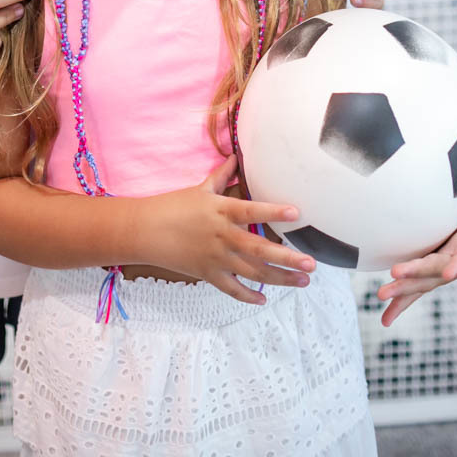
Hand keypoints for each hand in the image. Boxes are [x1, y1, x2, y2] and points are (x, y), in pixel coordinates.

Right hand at [140, 156, 316, 302]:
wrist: (145, 231)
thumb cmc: (173, 205)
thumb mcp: (200, 189)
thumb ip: (222, 177)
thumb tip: (235, 157)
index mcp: (221, 211)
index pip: (252, 211)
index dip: (273, 211)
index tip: (296, 212)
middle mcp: (221, 235)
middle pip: (259, 249)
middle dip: (287, 258)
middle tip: (311, 264)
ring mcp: (215, 257)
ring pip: (252, 272)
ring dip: (279, 278)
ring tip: (302, 281)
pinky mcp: (207, 274)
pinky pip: (231, 289)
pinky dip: (248, 296)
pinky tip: (264, 299)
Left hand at [376, 188, 456, 326]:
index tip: (449, 273)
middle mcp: (453, 263)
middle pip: (434, 272)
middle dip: (415, 276)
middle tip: (395, 276)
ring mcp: (438, 270)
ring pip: (419, 284)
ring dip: (401, 291)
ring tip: (382, 295)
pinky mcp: (426, 273)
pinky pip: (412, 289)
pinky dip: (399, 303)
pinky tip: (386, 318)